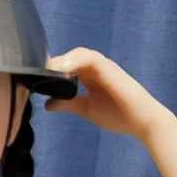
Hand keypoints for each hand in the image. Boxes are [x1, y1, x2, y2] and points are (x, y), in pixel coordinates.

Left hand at [45, 47, 169, 141]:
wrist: (143, 122)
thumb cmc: (119, 115)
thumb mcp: (86, 109)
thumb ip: (68, 104)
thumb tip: (47, 105)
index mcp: (89, 76)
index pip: (66, 65)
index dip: (50, 68)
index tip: (33, 76)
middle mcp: (96, 68)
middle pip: (69, 57)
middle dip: (52, 63)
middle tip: (33, 72)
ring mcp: (104, 67)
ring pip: (79, 54)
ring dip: (61, 61)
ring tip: (45, 70)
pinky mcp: (111, 70)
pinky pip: (91, 59)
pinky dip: (75, 61)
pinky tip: (61, 70)